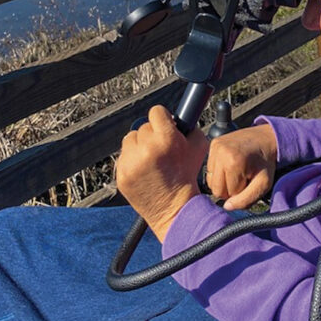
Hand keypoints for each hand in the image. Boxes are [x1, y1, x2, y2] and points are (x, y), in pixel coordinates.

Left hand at [116, 105, 207, 240]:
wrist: (175, 208)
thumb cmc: (187, 179)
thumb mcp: (198, 147)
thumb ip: (189, 127)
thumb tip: (178, 118)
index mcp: (166, 139)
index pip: (156, 112)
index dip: (163, 118)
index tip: (164, 126)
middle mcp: (146, 148)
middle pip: (144, 126)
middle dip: (152, 135)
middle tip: (161, 150)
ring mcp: (131, 162)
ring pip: (130, 139)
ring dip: (139, 146)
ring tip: (151, 160)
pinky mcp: (122, 174)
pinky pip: (124, 157)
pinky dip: (132, 161)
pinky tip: (145, 171)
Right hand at [206, 123, 277, 209]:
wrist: (267, 138)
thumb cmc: (265, 162)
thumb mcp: (263, 184)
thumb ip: (246, 200)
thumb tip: (227, 207)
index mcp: (233, 162)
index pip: (226, 194)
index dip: (240, 192)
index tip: (249, 181)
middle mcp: (221, 152)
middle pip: (215, 188)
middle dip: (229, 188)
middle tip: (243, 178)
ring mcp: (215, 147)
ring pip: (211, 180)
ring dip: (224, 180)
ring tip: (238, 171)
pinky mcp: (213, 144)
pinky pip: (210, 169)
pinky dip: (220, 170)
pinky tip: (232, 164)